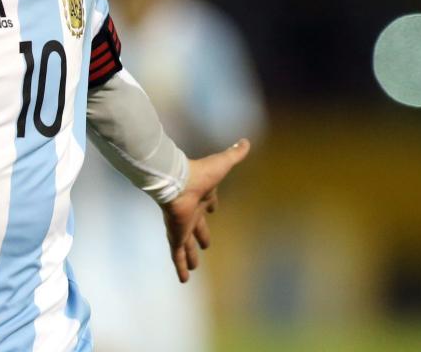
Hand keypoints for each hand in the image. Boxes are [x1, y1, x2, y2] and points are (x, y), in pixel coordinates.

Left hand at [161, 139, 249, 282]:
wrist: (174, 180)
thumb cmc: (198, 172)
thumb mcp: (222, 163)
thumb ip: (234, 153)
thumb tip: (246, 140)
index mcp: (201, 195)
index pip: (207, 202)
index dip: (211, 204)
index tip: (212, 207)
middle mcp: (191, 211)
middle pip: (196, 226)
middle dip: (200, 235)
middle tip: (204, 244)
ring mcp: (182, 224)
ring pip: (185, 244)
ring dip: (190, 255)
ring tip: (193, 268)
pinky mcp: (176, 235)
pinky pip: (178, 254)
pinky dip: (181, 267)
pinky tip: (184, 280)